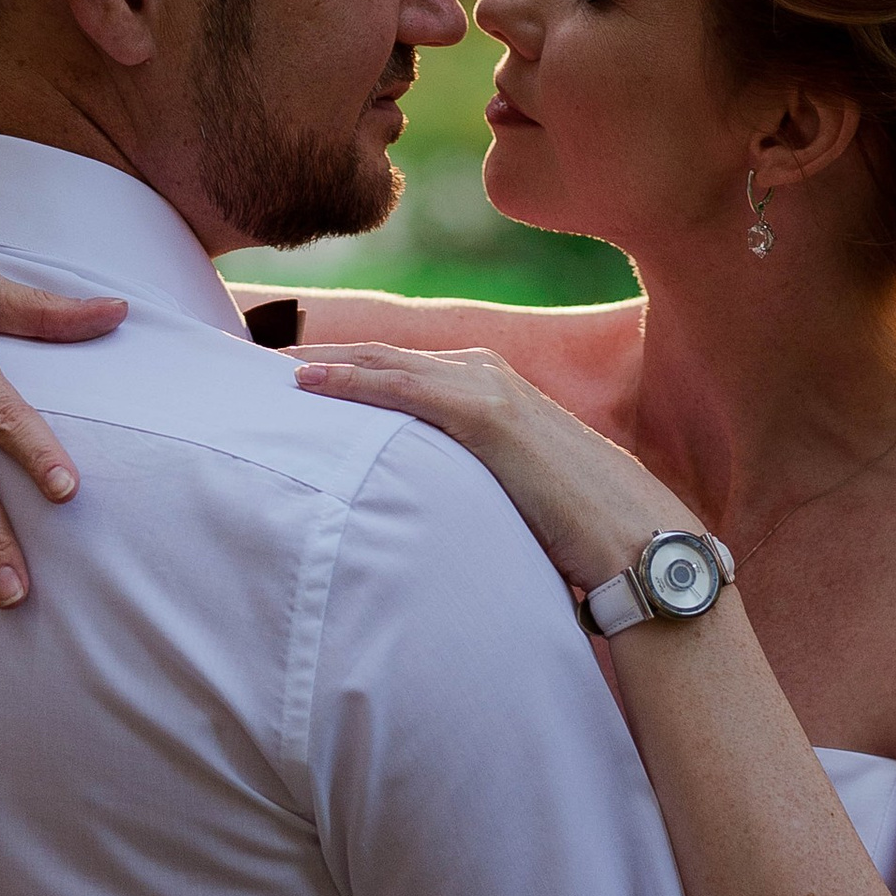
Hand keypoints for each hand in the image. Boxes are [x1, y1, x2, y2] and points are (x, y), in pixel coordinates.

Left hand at [291, 343, 693, 599]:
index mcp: (493, 391)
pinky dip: (353, 381)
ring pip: (386, 365)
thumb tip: (429, 512)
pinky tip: (310, 384)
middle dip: (324, 356)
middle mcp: (487, 376)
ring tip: (268, 368)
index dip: (348, 369)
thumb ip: (473, 484)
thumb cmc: (579, 529)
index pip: (404, 372)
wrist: (635, 539)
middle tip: (260, 363)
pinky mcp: (487, 415)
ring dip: (325, 362)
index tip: (296, 377)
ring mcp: (488, 390)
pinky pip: (403, 390)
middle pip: (385, 358)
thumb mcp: (513, 493)